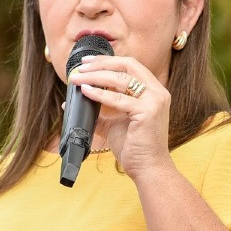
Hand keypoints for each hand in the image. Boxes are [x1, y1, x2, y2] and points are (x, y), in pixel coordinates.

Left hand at [67, 54, 171, 178]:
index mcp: (153, 91)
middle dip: (101, 63)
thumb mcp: (114, 123)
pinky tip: (86, 91)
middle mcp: (157, 92)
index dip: (108, 61)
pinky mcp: (148, 112)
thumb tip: (74, 102)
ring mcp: (155, 101)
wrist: (148, 169)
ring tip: (77, 79)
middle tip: (80, 67)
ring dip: (95, 76)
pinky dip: (100, 94)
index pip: (130, 66)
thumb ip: (100, 111)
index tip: (87, 62)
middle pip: (127, 66)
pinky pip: (118, 99)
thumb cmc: (134, 147)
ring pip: (121, 79)